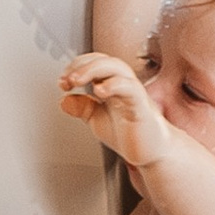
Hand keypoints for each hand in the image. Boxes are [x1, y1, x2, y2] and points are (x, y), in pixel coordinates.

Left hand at [60, 51, 170, 171]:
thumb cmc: (131, 135)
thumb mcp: (98, 120)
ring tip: (77, 80)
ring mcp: (133, 93)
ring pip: (116, 67)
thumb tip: (64, 101)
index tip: (62, 83)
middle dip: (81, 66)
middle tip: (67, 80)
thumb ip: (83, 108)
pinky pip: (130, 88)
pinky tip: (100, 91)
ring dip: (93, 69)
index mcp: (112, 84)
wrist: (152, 154)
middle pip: (103, 60)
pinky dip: (114, 85)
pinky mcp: (141, 106)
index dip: (75, 68)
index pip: (94, 63)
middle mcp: (123, 84)